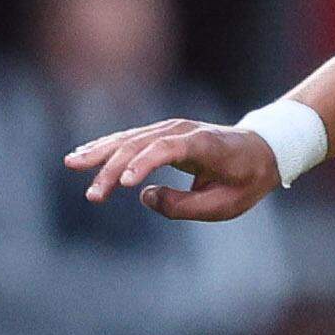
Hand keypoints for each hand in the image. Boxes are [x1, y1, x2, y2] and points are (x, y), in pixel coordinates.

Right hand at [64, 120, 281, 221]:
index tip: (123, 184)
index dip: (143, 163)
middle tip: (92, 195)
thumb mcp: (224, 204)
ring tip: (72, 164)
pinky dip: (107, 147)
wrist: (262, 151)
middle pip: (140, 145)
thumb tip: (145, 196)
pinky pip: (130, 139)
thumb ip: (185, 205)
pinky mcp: (162, 134)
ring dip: (100, 153)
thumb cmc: (245, 180)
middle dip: (112, 169)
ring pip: (130, 139)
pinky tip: (84, 154)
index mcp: (204, 144)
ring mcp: (171, 129)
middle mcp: (183, 130)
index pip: (166, 149)